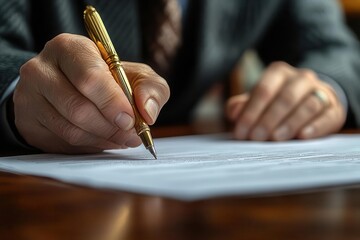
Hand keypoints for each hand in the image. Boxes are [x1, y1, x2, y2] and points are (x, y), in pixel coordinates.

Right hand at [14, 33, 169, 152]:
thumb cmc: (109, 79)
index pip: (89, 77)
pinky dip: (90, 145)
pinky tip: (104, 140)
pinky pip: (62, 142)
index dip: (113, 102)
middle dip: (111, 126)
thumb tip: (148, 112)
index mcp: (69, 48)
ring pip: (70, 129)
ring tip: (122, 138)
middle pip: (78, 108)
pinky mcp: (28, 121)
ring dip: (103, 139)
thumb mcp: (136, 76)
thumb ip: (151, 88)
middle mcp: (41, 69)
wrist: (73, 87)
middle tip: (130, 134)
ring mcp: (29, 96)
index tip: (130, 119)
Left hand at [226, 62, 345, 140]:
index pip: (263, 90)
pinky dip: (315, 126)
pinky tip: (302, 136)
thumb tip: (233, 113)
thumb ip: (242, 106)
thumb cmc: (276, 103)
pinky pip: (326, 116)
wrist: (311, 101)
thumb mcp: (257, 102)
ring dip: (290, 123)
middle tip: (256, 138)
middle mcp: (301, 78)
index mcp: (278, 73)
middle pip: (285, 97)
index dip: (251, 112)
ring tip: (276, 138)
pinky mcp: (333, 109)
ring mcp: (320, 91)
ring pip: (307, 105)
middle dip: (268, 119)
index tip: (241, 132)